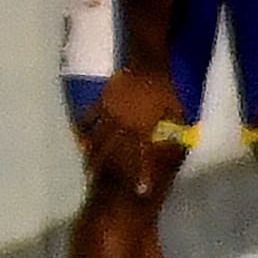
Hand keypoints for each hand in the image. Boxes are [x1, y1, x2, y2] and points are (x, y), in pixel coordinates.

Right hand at [80, 68, 187, 198]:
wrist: (150, 66)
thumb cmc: (166, 92)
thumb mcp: (176, 114)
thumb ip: (174, 132)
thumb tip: (177, 148)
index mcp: (146, 127)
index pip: (144, 155)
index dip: (143, 173)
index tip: (141, 191)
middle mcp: (126, 123)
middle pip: (116, 150)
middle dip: (110, 169)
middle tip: (104, 185)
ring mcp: (111, 113)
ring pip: (100, 137)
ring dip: (95, 154)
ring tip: (90, 170)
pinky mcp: (102, 102)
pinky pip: (90, 118)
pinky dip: (84, 130)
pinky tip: (80, 142)